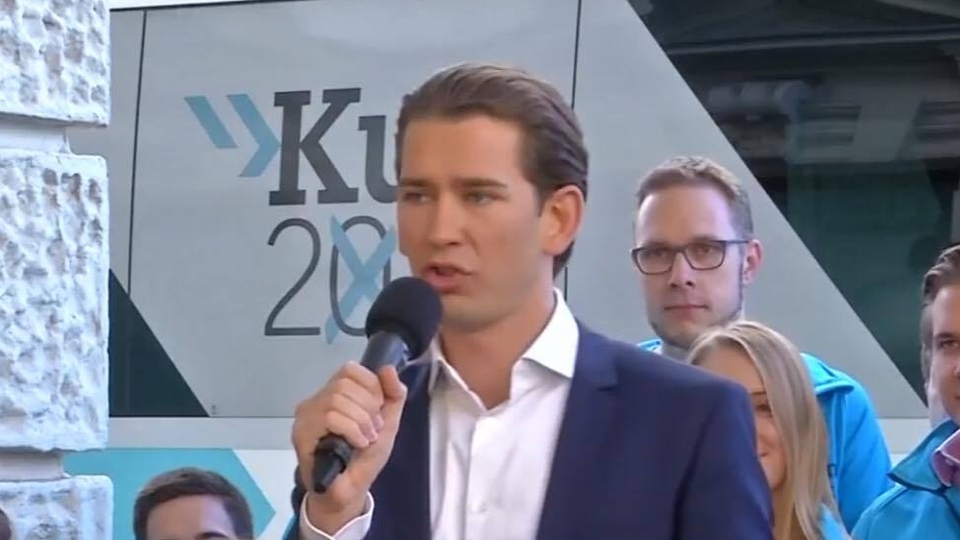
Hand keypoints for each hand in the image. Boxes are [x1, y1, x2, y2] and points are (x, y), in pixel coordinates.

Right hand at [292, 362, 406, 531]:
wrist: (349, 491)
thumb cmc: (364, 457)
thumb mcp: (387, 423)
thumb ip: (393, 395)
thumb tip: (387, 368)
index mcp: (335, 393)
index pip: (350, 369)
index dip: (371, 386)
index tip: (378, 410)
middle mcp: (316, 400)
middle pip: (344, 382)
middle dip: (368, 406)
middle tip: (373, 430)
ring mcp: (306, 416)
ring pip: (336, 399)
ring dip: (361, 421)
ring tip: (365, 440)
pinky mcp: (301, 433)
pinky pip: (329, 417)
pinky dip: (351, 430)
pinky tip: (356, 444)